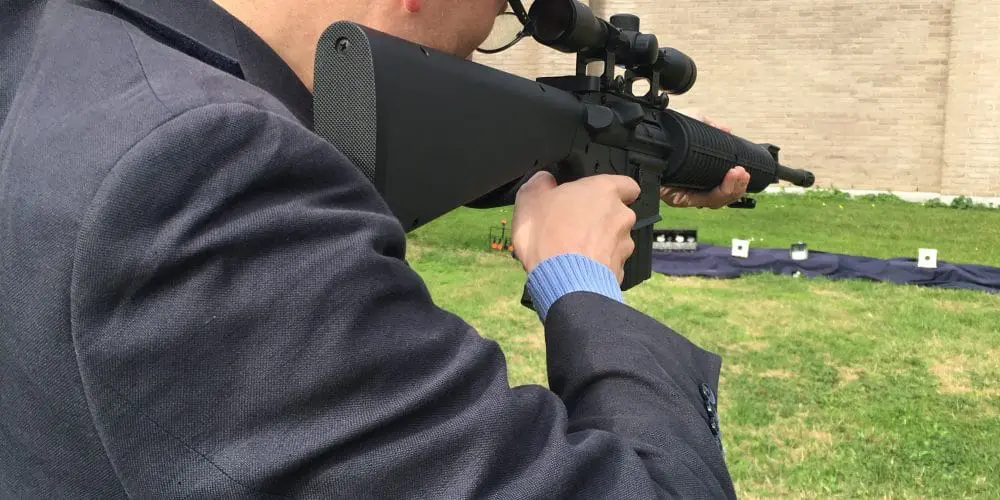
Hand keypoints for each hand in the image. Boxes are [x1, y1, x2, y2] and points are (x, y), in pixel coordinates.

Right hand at [512, 171, 638, 282]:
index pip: (627, 184)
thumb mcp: (529, 199)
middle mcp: (620, 215)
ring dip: (599, 243)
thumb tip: (544, 180)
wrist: (563, 281)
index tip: (598, 196)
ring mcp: (623, 244)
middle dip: (600, 219)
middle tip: (574, 226)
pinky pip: (609, 263)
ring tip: (572, 250)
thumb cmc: (549, 237)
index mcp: (604, 190)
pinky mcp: (619, 269)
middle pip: (617, 213)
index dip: (614, 190)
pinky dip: (597, 265)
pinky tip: (577, 268)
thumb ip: (540, 183)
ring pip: (614, 239)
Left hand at [660, 109, 750, 208]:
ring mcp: (683, 194)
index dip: (736, 184)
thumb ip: (709, 126)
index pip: (720, 189)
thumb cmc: (666, 133)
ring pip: (714, 201)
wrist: (648, 130)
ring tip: (738, 173)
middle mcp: (690, 189)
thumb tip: (725, 129)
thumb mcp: (690, 124)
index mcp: (696, 178)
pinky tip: (726, 179)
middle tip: (742, 171)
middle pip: (720, 198)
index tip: (744, 170)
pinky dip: (717, 192)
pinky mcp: (675, 197)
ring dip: (731, 188)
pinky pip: (699, 200)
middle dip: (737, 186)